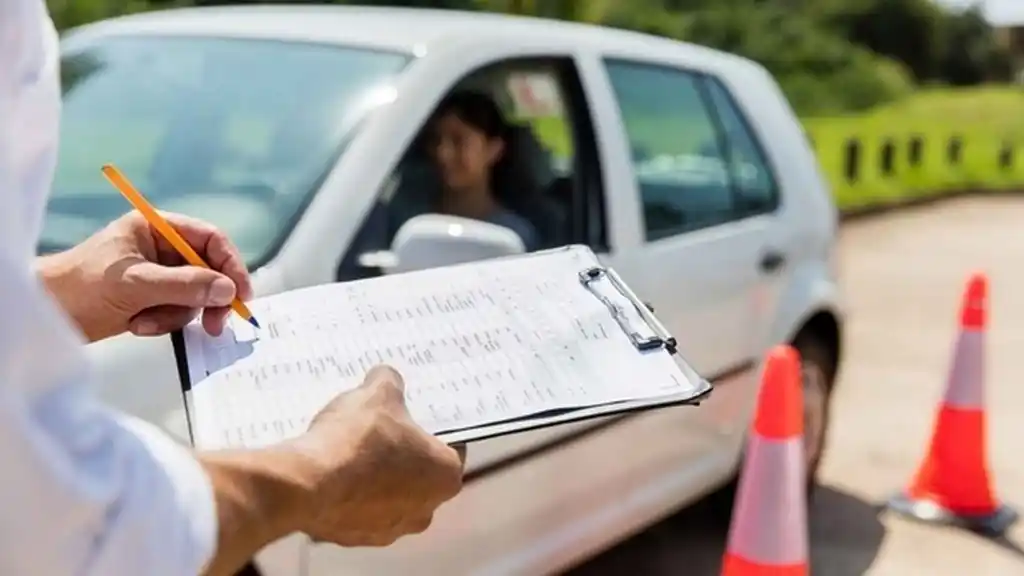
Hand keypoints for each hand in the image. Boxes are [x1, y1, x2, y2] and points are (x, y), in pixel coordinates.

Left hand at [37, 211, 252, 341]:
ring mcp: (157, 275)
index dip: (230, 265)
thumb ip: (185, 285)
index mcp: (156, 228)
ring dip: (177, 314)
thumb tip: (229, 291)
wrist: (45, 314)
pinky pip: (177, 311)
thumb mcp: (137, 284)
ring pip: (194, 295)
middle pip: (208, 270)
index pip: (209, 239)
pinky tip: (137, 325)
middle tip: (215, 325)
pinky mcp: (151, 299)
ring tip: (146, 322)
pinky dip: (163, 322)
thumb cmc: (82, 287)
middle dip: (208, 298)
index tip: (241, 294)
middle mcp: (161, 248)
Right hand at [288, 365, 465, 546]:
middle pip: (419, 475)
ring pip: (388, 497)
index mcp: (445, 476)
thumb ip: (389, 382)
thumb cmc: (357, 439)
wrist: (308, 484)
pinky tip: (331, 473)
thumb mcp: (378, 394)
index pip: (450, 449)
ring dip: (375, 478)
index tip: (412, 417)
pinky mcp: (356, 538)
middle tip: (380, 430)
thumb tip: (386, 378)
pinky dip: (349, 495)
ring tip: (350, 450)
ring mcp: (390, 530)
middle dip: (402, 455)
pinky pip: (358, 511)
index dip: (430, 430)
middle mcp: (425, 510)